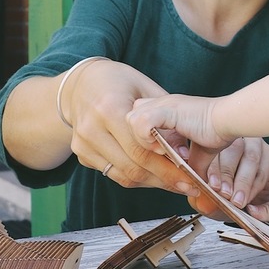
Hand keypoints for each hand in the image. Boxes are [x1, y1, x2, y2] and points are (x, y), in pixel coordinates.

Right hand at [63, 60, 191, 191]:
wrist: (80, 85)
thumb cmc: (120, 83)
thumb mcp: (146, 87)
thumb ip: (164, 117)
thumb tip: (183, 150)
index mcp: (109, 107)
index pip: (141, 147)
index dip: (166, 164)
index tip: (189, 174)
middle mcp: (92, 128)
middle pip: (133, 166)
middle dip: (164, 179)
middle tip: (188, 186)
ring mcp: (83, 144)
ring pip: (124, 176)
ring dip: (153, 183)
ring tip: (176, 184)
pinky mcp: (82, 155)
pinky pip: (114, 175)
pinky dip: (137, 179)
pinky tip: (155, 176)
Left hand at [127, 94, 237, 158]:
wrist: (229, 119)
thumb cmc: (219, 131)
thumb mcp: (198, 152)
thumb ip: (188, 165)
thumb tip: (188, 186)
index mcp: (165, 110)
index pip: (136, 120)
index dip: (140, 139)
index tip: (154, 157)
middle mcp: (161, 104)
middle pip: (128, 119)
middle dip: (135, 140)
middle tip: (153, 156)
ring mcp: (163, 105)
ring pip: (130, 119)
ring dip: (140, 139)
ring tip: (157, 151)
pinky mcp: (167, 110)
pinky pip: (142, 122)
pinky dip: (146, 137)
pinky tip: (160, 147)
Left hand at [186, 137, 268, 218]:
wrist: (251, 200)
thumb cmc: (227, 192)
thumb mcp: (211, 194)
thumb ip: (203, 194)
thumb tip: (199, 198)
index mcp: (215, 144)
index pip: (212, 150)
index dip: (212, 167)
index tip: (212, 186)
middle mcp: (236, 139)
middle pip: (233, 150)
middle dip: (228, 174)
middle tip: (225, 194)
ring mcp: (255, 145)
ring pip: (251, 159)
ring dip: (243, 182)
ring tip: (237, 200)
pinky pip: (263, 170)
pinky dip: (255, 187)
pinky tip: (249, 198)